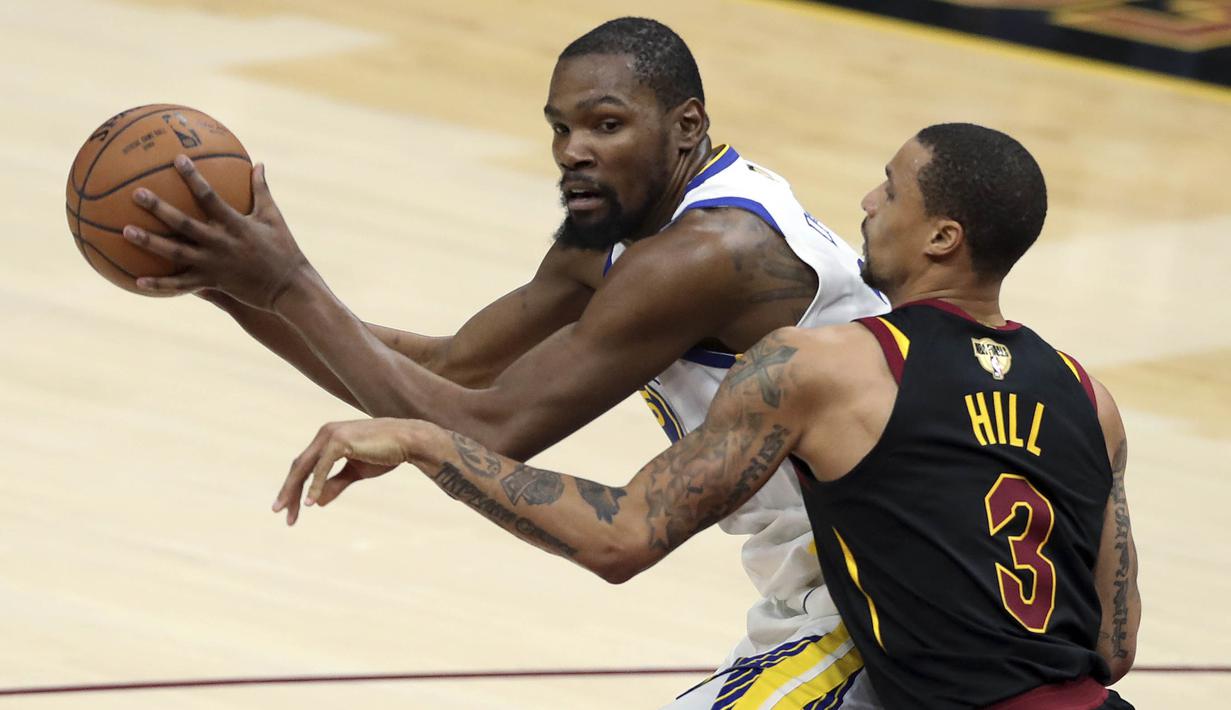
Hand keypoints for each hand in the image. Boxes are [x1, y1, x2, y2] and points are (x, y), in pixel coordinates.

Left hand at [122, 155, 308, 308]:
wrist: (289, 288)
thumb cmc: (284, 250)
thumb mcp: (274, 218)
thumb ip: (262, 190)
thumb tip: (257, 164)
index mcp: (236, 224)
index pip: (210, 197)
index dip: (193, 177)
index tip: (177, 158)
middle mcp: (221, 244)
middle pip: (184, 224)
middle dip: (159, 208)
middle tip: (137, 193)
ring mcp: (214, 265)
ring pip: (175, 253)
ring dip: (149, 243)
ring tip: (125, 231)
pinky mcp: (212, 283)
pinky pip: (181, 285)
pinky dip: (160, 285)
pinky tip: (136, 280)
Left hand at [272, 418, 426, 525]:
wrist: (408, 441)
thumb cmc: (385, 453)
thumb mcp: (356, 472)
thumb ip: (335, 484)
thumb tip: (317, 503)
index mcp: (327, 438)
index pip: (304, 465)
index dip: (295, 486)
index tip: (288, 508)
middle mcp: (325, 434)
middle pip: (299, 466)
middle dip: (289, 491)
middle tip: (279, 513)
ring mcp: (331, 435)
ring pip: (305, 467)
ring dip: (296, 491)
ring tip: (290, 512)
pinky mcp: (340, 441)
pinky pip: (322, 467)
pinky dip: (314, 485)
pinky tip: (309, 502)